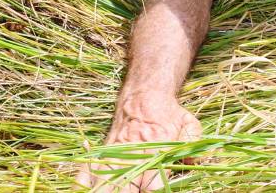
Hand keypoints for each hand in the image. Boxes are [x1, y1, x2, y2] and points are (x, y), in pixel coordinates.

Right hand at [76, 94, 201, 191]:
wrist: (146, 92)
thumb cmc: (170, 112)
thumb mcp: (189, 123)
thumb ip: (193, 143)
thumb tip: (192, 161)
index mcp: (156, 149)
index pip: (151, 184)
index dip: (152, 192)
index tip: (151, 192)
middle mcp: (133, 152)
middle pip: (125, 187)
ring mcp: (115, 152)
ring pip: (104, 181)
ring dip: (105, 190)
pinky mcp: (104, 150)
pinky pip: (88, 168)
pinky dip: (83, 181)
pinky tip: (82, 190)